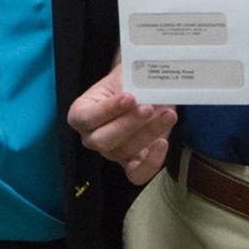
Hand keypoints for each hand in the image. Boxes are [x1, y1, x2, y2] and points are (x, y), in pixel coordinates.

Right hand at [66, 66, 176, 184]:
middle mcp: (91, 137)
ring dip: (148, 132)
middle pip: (103, 140)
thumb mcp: (124, 75)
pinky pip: (138, 173)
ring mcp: (111, 153)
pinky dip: (152, 162)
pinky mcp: (131, 164)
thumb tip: (147, 83)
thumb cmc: (127, 81)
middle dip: (128, 124)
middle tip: (149, 107)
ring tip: (168, 114)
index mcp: (81, 114)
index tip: (129, 96)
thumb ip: (130, 80)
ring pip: (124, 151)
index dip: (107, 109)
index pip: (87, 117)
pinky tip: (163, 143)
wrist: (141, 90)